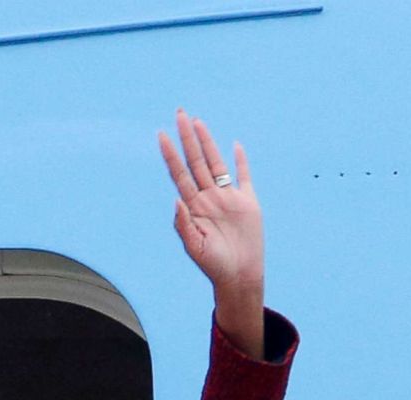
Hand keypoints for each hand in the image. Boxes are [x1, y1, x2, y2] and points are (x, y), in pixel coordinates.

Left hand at [158, 108, 264, 356]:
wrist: (239, 275)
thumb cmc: (213, 265)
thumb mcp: (193, 246)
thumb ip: (183, 224)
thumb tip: (176, 200)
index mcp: (192, 206)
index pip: (179, 173)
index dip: (170, 154)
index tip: (161, 134)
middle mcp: (208, 197)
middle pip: (196, 161)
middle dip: (187, 137)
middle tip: (179, 113)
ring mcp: (228, 198)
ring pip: (216, 163)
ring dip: (208, 142)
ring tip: (198, 122)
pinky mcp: (248, 202)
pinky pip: (245, 177)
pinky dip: (241, 161)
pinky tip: (235, 145)